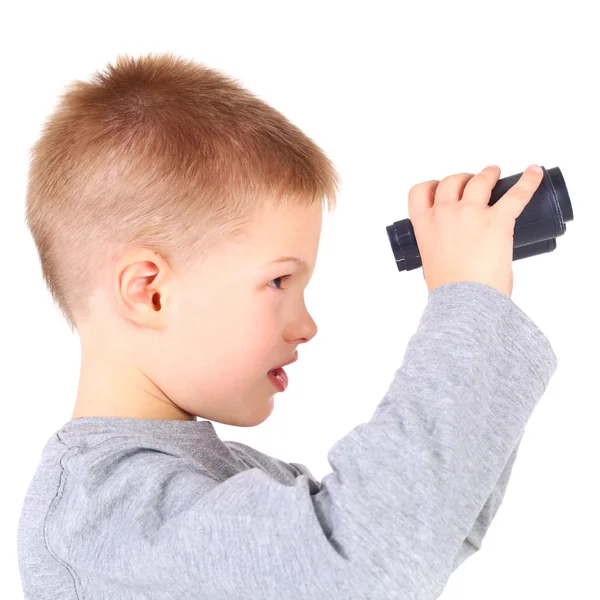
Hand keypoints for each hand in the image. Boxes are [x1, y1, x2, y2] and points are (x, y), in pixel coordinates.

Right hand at [407, 164, 544, 297]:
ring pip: (479, 180)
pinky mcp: (498, 220)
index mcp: (424, 225)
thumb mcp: (433, 263)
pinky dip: (529, 180)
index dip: (431, 186)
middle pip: (451, 181)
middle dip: (462, 179)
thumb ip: (442, 249)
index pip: (419, 192)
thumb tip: (462, 251)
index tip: (439, 188)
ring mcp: (471, 213)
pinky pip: (517, 193)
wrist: (463, 301)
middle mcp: (445, 213)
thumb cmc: (449, 290)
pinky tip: (535, 171)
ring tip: (494, 173)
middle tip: (471, 184)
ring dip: (487, 174)